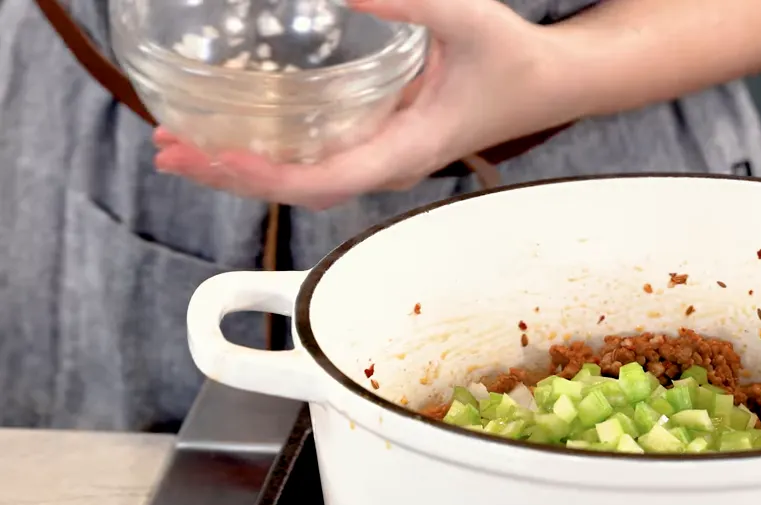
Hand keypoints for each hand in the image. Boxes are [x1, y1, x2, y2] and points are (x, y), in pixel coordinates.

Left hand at [154, 0, 578, 209]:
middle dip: (231, 174)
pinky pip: (315, 158)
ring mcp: (382, 157)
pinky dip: (268, 150)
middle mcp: (389, 164)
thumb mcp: (470, 20)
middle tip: (169, 150)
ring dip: (242, 166)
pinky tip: (236, 129)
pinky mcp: (380, 141)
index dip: (266, 175)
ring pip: (302, 178)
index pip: (326, 179)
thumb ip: (412, 2)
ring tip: (183, 144)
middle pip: (298, 189)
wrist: (551, 83)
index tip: (217, 155)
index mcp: (409, 151)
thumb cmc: (517, 61)